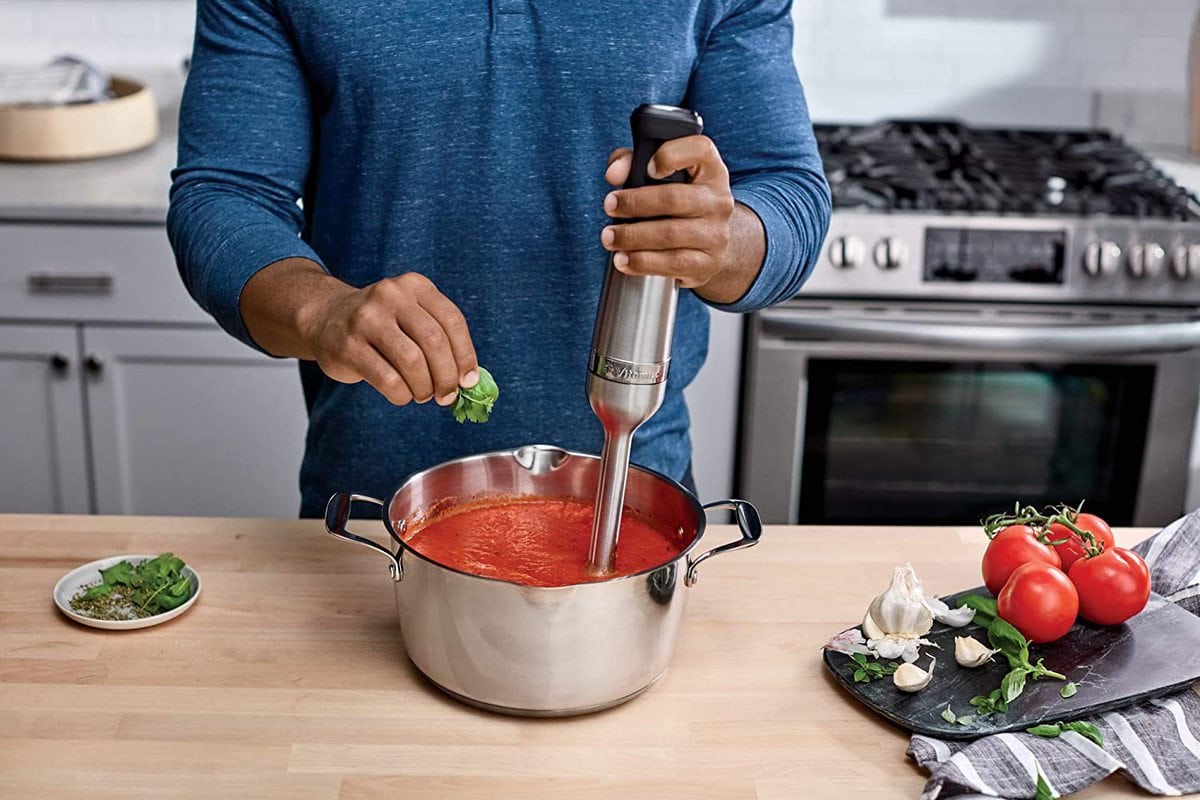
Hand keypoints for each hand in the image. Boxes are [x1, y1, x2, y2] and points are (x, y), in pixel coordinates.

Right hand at [299, 272, 477, 406]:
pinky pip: (388, 379)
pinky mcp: (349, 346)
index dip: (465, 354)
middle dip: (447, 376)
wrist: (325, 317)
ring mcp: (367, 319)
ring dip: (424, 387)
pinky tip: (402, 395)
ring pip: (412, 362)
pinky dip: (402, 395)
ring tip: (423, 395)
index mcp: (414, 285)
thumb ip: (439, 338)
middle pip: (434, 341)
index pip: (452, 321)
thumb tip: (467, 379)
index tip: (468, 380)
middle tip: (447, 395)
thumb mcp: (410, 315)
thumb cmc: (381, 324)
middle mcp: (391, 296)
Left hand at [600, 135, 735, 289]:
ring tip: (609, 237)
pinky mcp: (708, 263)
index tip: (647, 168)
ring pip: (670, 234)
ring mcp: (716, 234)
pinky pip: (673, 263)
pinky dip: (643, 262)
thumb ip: (632, 164)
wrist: (711, 245)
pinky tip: (624, 260)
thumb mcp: (662, 177)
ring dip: (632, 237)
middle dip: (635, 202)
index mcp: (710, 170)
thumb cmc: (679, 203)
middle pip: (675, 198)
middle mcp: (718, 200)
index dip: (670, 155)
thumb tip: (614, 173)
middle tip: (609, 206)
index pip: (699, 150)